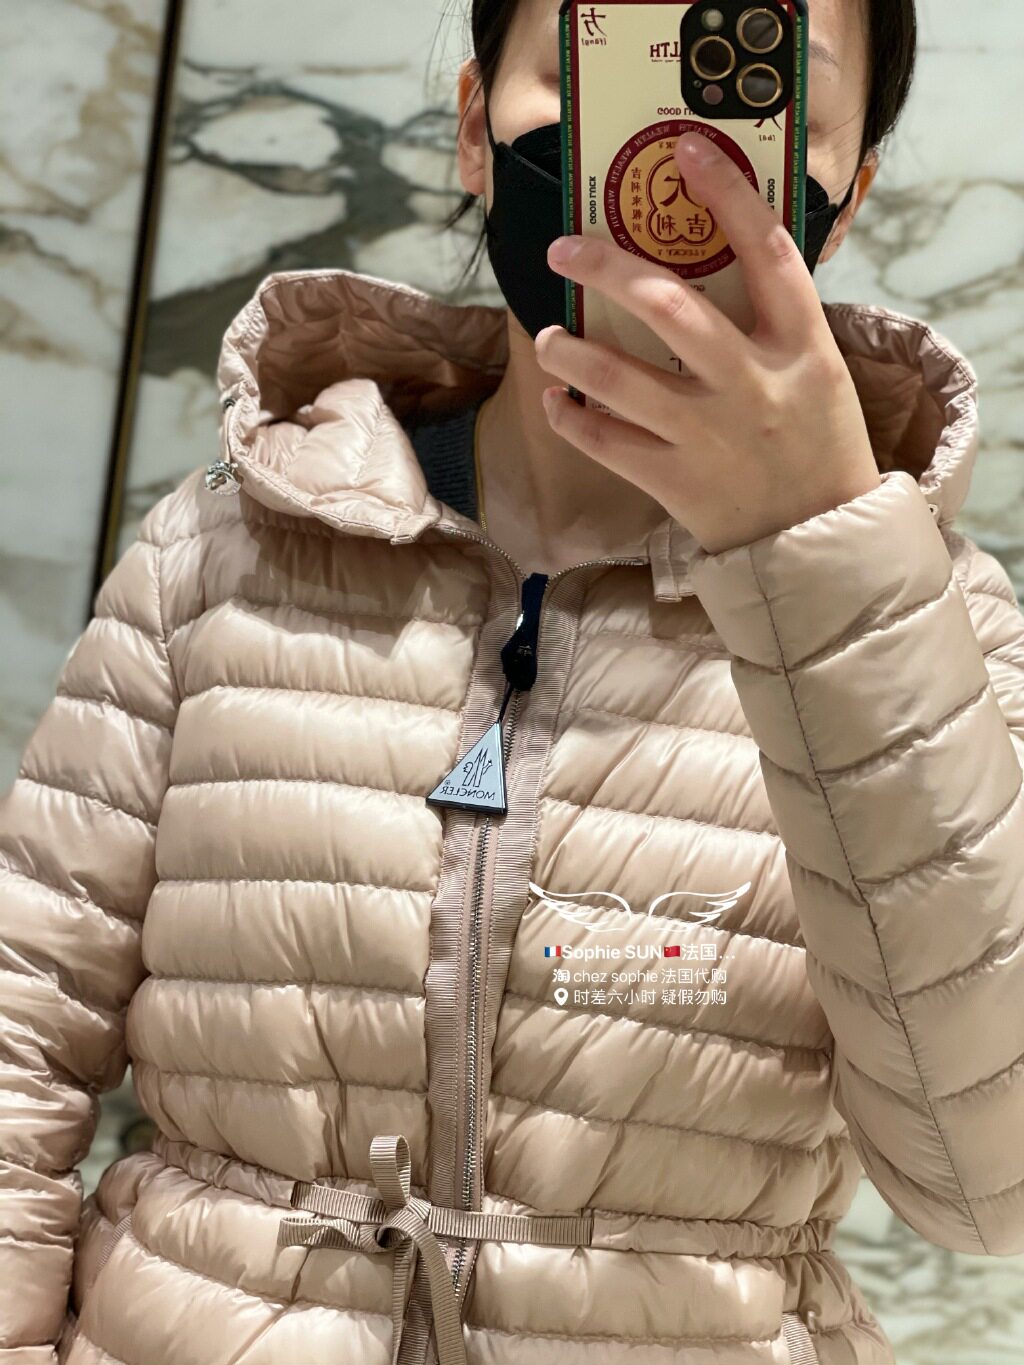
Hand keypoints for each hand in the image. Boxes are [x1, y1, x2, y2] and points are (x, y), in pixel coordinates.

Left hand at [535, 131, 879, 555]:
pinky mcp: (675, 481)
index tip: (685, 149)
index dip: (727, 194)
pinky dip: (571, 419)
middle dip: (608, 268)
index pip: (767, 252)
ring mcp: (709, 435)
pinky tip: (556, 403)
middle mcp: (752, 384)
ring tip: (549, 336)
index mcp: (800, 347)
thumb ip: (773, 323)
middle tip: (565, 249)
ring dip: (570, 351)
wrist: (818, 540)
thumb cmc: (816, 444)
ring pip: (618, 379)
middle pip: (670, 308)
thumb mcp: (816, 372)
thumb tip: (710, 262)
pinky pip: (605, 442)